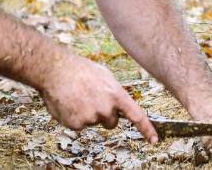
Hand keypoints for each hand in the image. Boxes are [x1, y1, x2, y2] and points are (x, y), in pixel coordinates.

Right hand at [39, 53, 157, 142]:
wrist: (57, 70)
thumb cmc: (81, 70)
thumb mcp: (106, 78)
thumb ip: (115, 94)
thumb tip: (119, 106)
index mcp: (117, 95)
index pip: (136, 115)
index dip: (146, 129)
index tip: (154, 140)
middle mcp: (106, 108)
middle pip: (112, 123)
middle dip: (105, 115)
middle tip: (92, 99)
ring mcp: (91, 118)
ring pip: (94, 122)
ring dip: (88, 113)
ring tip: (78, 97)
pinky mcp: (76, 125)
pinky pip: (79, 126)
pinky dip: (74, 117)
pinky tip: (69, 104)